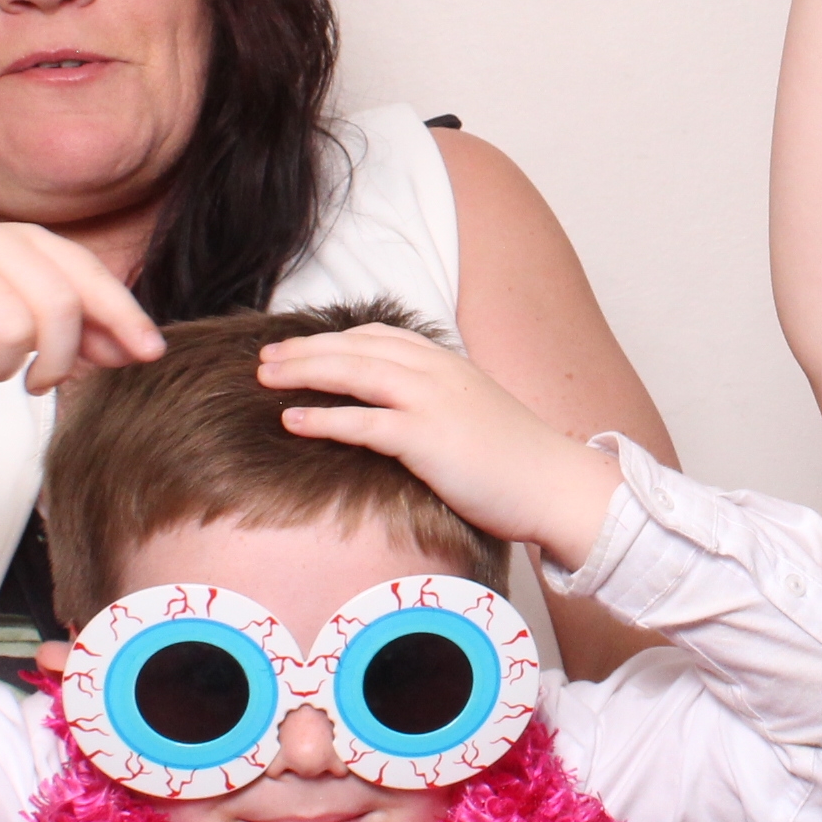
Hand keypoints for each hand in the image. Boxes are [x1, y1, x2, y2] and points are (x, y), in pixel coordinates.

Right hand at [0, 222, 163, 415]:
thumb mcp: (30, 319)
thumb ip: (86, 331)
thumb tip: (143, 350)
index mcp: (25, 239)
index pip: (90, 276)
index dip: (125, 317)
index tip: (151, 355)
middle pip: (58, 307)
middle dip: (61, 358)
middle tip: (42, 382)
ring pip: (12, 335)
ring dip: (7, 368)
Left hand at [256, 325, 624, 569]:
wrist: (556, 485)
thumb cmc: (517, 463)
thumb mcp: (475, 417)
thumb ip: (438, 405)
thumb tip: (402, 416)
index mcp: (448, 364)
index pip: (379, 336)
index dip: (334, 338)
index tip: (300, 346)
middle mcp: (437, 372)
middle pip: (357, 347)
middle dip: (306, 349)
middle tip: (265, 357)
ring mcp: (433, 401)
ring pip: (354, 372)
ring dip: (304, 371)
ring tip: (265, 377)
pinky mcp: (428, 438)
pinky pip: (363, 422)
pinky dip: (324, 418)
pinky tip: (292, 421)